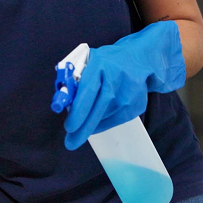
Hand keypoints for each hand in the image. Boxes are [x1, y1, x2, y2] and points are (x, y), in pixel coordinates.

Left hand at [55, 20, 185, 150]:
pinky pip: (115, 120)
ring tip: (82, 126)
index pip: (87, 92)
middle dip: (82, 129)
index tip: (69, 127)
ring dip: (91, 125)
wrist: (139, 60)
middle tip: (71, 142)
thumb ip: (75, 78)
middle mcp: (115, 81)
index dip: (78, 112)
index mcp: (100, 65)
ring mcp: (128, 95)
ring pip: (104, 117)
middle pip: (97, 110)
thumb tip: (63, 101)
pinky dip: (103, 123)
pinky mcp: (136, 106)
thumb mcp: (89, 62)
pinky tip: (97, 121)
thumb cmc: (107, 62)